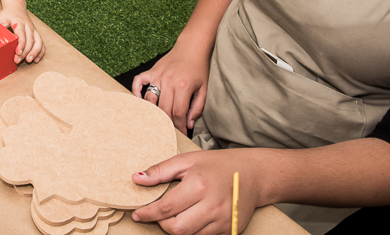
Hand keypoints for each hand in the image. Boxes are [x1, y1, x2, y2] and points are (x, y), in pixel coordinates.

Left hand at [0, 6, 44, 62]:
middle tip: (17, 60)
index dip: (21, 43)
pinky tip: (36, 59)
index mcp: (18, 21)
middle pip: (30, 39)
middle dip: (25, 51)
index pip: (21, 33)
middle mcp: (28, 25)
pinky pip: (41, 43)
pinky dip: (40, 51)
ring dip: (35, 52)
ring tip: (29, 61)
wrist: (16, 7)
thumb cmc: (6, 14)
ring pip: (38, 41)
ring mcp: (33, 29)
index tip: (17, 52)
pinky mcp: (36, 33)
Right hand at [131, 42, 209, 131]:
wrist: (191, 48)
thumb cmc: (198, 68)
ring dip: (153, 111)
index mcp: (183, 87)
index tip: (181, 133)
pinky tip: (139, 100)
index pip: (178, 113)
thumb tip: (188, 124)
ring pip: (150, 99)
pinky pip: (138, 81)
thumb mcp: (203, 89)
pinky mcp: (152, 71)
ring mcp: (158, 76)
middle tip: (169, 129)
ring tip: (157, 120)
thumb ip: (197, 108)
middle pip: (163, 109)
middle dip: (167, 122)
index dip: (180, 126)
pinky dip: (136, 91)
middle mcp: (169, 82)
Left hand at [131, 149, 261, 234]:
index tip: (137, 214)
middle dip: (161, 223)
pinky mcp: (230, 230)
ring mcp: (223, 221)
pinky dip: (191, 231)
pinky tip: (190, 218)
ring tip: (173, 214)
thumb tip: (136, 179)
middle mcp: (212, 206)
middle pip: (176, 228)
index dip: (148, 213)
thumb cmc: (217, 165)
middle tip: (156, 214)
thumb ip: (160, 171)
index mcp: (199, 185)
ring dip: (175, 228)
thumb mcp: (187, 160)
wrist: (253, 175)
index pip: (166, 207)